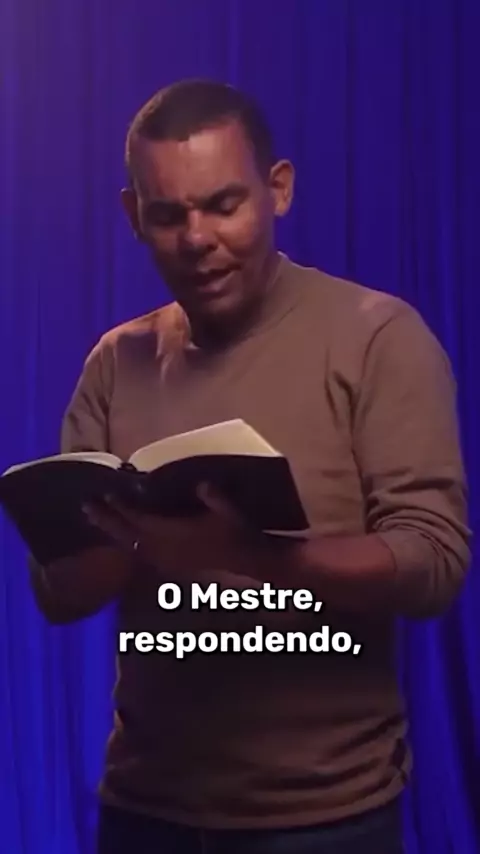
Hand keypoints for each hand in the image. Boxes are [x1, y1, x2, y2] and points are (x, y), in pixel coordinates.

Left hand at [82, 483, 258, 580]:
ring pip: (132, 547)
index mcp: (176, 535)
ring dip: (113, 534)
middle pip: (128, 535)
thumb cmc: (238, 532)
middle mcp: (166, 549)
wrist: (248, 561)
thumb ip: (214, 498)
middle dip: (106, 521)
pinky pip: (142, 557)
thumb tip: (201, 483)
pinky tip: (123, 542)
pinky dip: (128, 547)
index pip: (141, 521)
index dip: (122, 509)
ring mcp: (167, 561)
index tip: (106, 495)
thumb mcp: (229, 512)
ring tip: (97, 521)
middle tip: (85, 508)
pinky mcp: (172, 567)